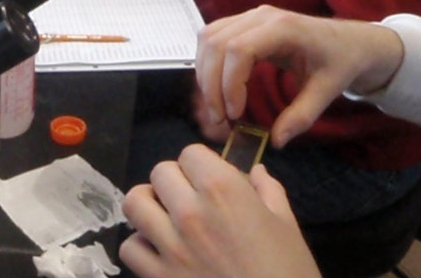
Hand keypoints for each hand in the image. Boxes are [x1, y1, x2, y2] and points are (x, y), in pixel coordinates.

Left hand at [120, 145, 320, 277]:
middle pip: (160, 172)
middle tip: (192, 198)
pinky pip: (130, 247)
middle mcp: (189, 211)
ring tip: (166, 217)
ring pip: (134, 203)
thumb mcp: (288, 228)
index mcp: (224, 191)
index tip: (212, 181)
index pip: (191, 153)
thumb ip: (268, 192)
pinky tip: (161, 251)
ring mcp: (169, 245)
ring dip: (150, 206)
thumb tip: (256, 170)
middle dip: (176, 181)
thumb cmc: (290, 273)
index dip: (202, 165)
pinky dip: (141, 246)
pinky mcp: (157, 275)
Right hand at [194, 5, 403, 146]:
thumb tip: (276, 142)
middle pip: (215, 43)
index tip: (235, 115)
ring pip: (207, 38)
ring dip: (204, 74)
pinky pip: (211, 38)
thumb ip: (302, 116)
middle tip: (220, 119)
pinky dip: (207, 64)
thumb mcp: (328, 91)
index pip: (238, 49)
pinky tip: (217, 88)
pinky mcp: (242, 22)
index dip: (229, 83)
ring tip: (216, 107)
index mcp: (283, 27)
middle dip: (211, 85)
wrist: (351, 41)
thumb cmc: (341, 62)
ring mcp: (249, 15)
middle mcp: (260, 15)